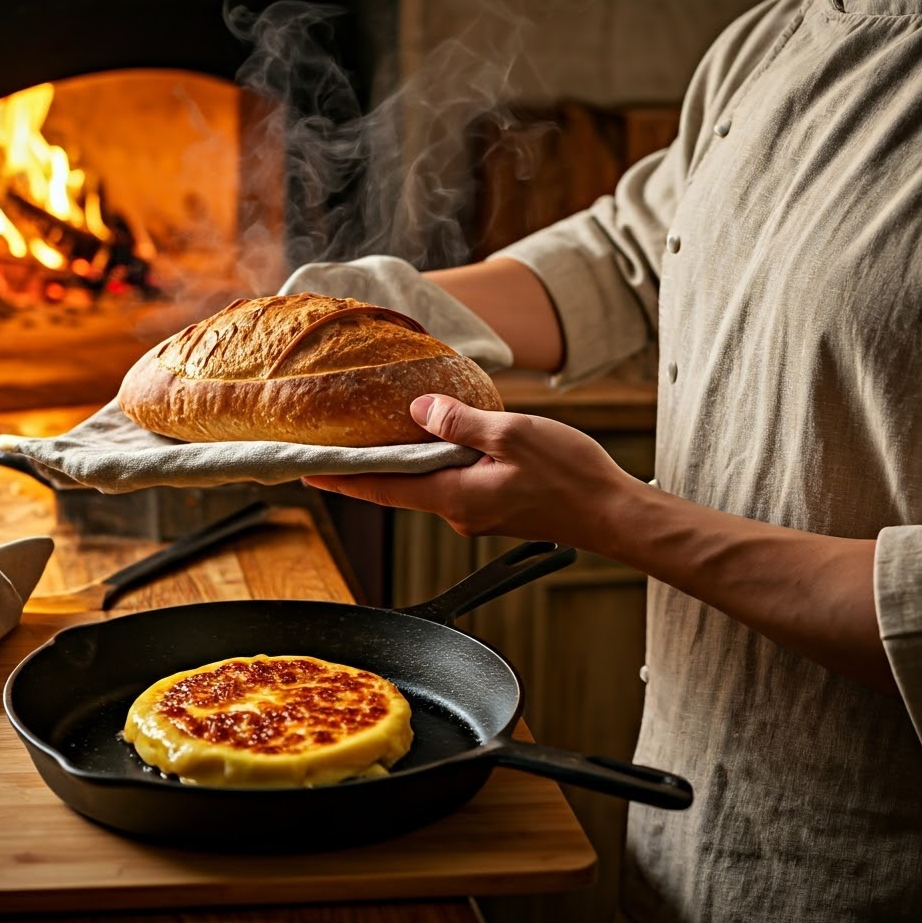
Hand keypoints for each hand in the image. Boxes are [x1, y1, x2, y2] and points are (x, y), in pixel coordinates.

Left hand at [303, 394, 633, 546]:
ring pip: (428, 483)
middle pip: (400, 487)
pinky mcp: (494, 507)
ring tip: (381, 432)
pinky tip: (440, 439)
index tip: (309, 472)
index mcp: (454, 497)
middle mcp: (458, 512)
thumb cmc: (569, 476)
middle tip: (335, 443)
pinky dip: (436, 462)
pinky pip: (453, 483)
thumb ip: (461, 423)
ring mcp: (476, 513)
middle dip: (367, 467)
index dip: (343, 480)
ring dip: (405, 461)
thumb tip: (420, 409)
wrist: (612, 512)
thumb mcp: (512, 435)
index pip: (384, 489)